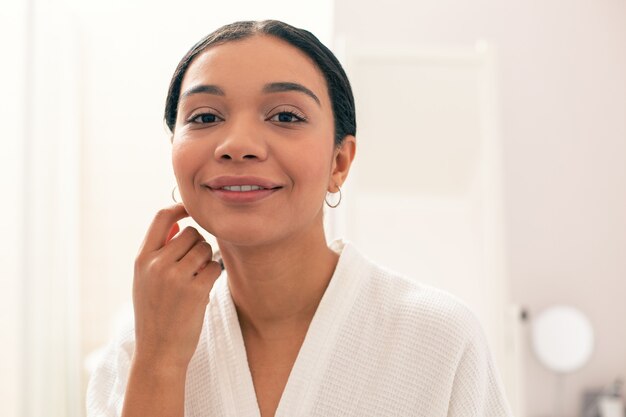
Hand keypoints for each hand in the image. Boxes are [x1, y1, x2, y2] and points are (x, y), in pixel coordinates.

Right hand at [132, 203, 220, 370]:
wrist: (158, 352)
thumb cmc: (155, 315)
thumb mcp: (144, 282)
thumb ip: (158, 254)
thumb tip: (179, 226)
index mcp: (142, 259)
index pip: (161, 218)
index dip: (180, 208)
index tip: (191, 210)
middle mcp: (156, 264)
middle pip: (191, 233)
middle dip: (198, 245)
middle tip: (196, 264)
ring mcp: (176, 277)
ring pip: (205, 248)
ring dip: (208, 261)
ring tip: (197, 279)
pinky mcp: (196, 290)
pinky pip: (215, 267)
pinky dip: (214, 275)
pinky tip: (205, 289)